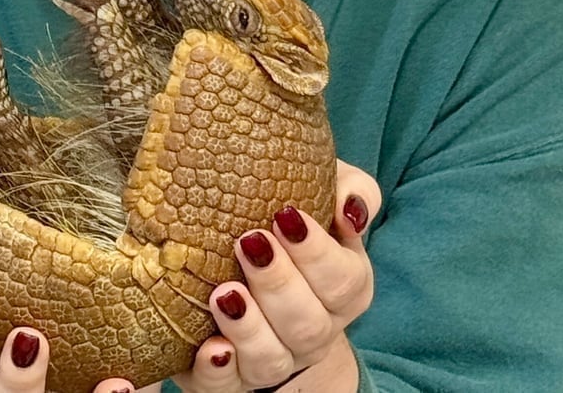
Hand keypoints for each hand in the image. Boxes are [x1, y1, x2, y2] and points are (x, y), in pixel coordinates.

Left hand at [172, 160, 380, 391]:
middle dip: (278, 283)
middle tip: (248, 243)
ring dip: (249, 328)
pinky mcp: (228, 376)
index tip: (285, 215)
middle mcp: (314, 331)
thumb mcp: (321, 192)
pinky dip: (219, 370)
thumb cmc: (286, 222)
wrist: (245, 263)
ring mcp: (274, 358)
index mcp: (344, 289)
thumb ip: (349, 190)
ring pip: (272, 360)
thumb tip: (351, 208)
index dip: (317, 252)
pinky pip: (227, 387)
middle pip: (309, 323)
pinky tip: (211, 348)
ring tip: (223, 294)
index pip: (345, 281)